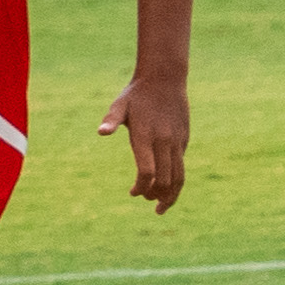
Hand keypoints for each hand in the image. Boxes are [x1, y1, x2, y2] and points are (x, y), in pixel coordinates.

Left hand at [98, 72, 188, 213]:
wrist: (165, 79)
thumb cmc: (137, 94)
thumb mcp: (120, 105)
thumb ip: (111, 120)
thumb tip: (101, 132)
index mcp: (146, 137)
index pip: (147, 171)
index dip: (141, 187)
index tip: (133, 193)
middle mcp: (164, 141)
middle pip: (165, 179)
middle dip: (156, 195)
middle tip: (147, 201)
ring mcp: (177, 141)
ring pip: (179, 175)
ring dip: (172, 194)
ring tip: (162, 206)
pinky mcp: (184, 139)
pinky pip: (181, 164)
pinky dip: (176, 180)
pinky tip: (167, 186)